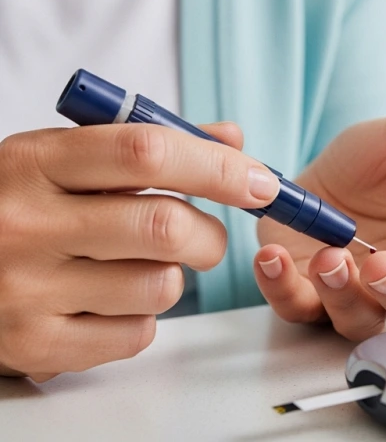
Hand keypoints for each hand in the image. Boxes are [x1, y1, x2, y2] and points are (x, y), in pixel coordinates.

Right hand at [0, 122, 280, 380]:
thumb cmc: (21, 202)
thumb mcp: (66, 156)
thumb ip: (150, 142)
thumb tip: (232, 142)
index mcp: (37, 161)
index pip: (148, 152)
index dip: (218, 166)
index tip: (260, 182)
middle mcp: (25, 223)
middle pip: (165, 226)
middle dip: (211, 233)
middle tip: (208, 235)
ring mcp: (24, 290)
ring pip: (160, 286)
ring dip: (177, 276)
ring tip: (145, 264)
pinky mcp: (31, 345)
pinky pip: (135, 334)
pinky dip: (145, 316)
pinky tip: (113, 298)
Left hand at [253, 107, 385, 340]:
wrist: (311, 179)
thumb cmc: (369, 166)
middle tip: (381, 265)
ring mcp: (355, 293)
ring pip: (359, 320)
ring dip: (343, 293)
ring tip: (328, 257)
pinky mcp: (306, 296)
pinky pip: (297, 307)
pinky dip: (284, 287)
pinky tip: (273, 257)